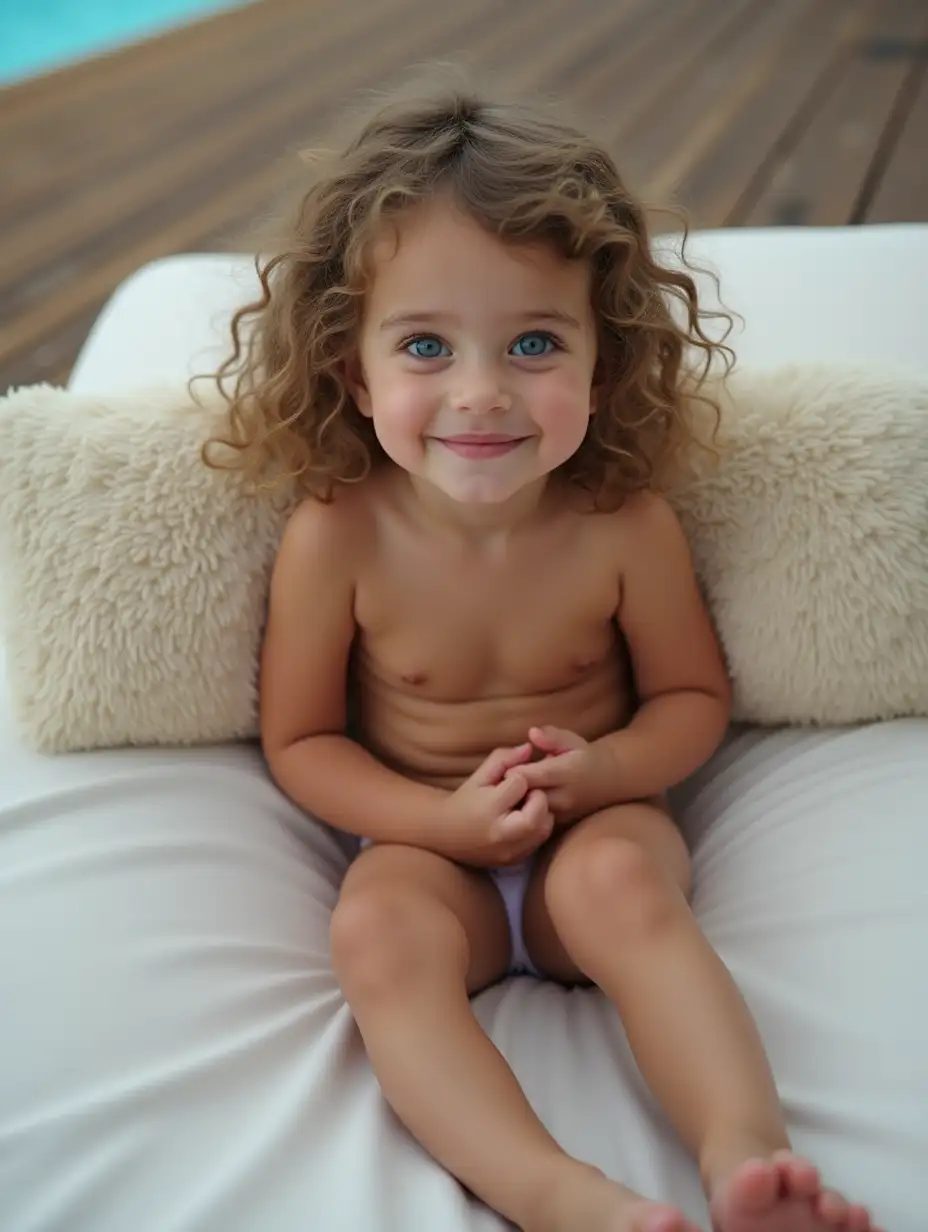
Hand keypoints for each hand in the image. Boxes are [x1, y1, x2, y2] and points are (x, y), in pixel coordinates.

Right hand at [437, 743, 554, 866]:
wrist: (445, 834)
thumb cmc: (464, 800)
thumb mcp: (479, 776)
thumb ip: (504, 758)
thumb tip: (529, 748)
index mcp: (489, 809)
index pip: (520, 784)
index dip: (518, 778)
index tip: (508, 780)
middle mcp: (501, 834)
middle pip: (539, 811)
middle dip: (537, 797)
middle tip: (524, 794)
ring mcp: (509, 852)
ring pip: (544, 829)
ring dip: (540, 814)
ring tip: (523, 808)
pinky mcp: (514, 861)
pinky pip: (538, 842)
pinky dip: (536, 829)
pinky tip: (521, 821)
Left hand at [512, 726, 616, 822]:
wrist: (610, 782)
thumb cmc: (585, 756)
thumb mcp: (572, 740)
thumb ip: (551, 737)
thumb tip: (532, 733)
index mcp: (565, 773)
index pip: (529, 775)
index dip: (511, 771)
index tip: (503, 766)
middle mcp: (563, 796)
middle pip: (524, 797)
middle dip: (509, 790)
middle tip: (497, 781)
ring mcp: (561, 814)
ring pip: (527, 812)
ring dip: (514, 803)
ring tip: (506, 792)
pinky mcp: (558, 825)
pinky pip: (533, 821)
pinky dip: (522, 813)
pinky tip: (517, 803)